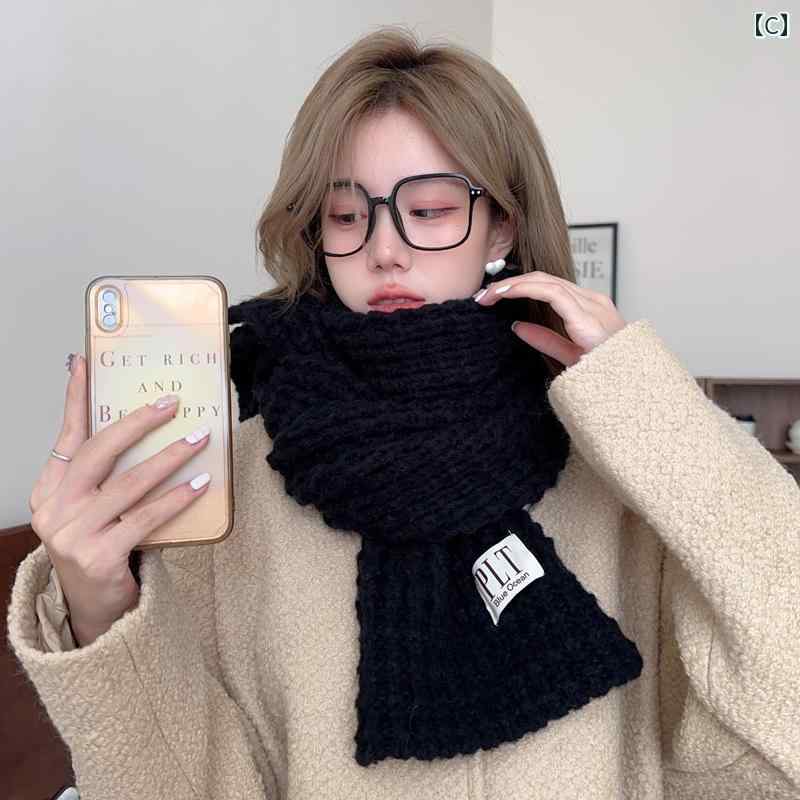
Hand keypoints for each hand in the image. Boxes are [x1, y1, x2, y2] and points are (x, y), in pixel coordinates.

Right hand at [28, 354, 212, 646]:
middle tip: (170, 404)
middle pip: (97, 452)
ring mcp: (71, 534)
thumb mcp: (94, 507)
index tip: (83, 363)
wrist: (95, 607)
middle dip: (137, 423)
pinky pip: (145, 518)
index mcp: (49, 490)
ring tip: (198, 440)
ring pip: (128, 483)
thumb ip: (106, 473)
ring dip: (168, 458)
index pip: (66, 436)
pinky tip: (200, 484)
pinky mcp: (97, 556)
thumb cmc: (101, 545)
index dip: (75, 399)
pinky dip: (176, 499)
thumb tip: (141, 425)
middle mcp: (53, 509)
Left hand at [474, 271, 626, 366]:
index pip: (549, 288)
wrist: (630, 390)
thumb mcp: (569, 356)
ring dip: (512, 285)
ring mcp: (592, 304)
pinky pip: (551, 292)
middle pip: (544, 280)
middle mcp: (593, 301)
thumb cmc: (608, 376)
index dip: (520, 288)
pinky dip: (524, 289)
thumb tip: (517, 326)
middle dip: (511, 284)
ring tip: (488, 294)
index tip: (493, 298)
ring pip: (545, 281)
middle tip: (483, 295)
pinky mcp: (587, 314)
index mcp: (590, 309)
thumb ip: (546, 339)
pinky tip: (504, 294)